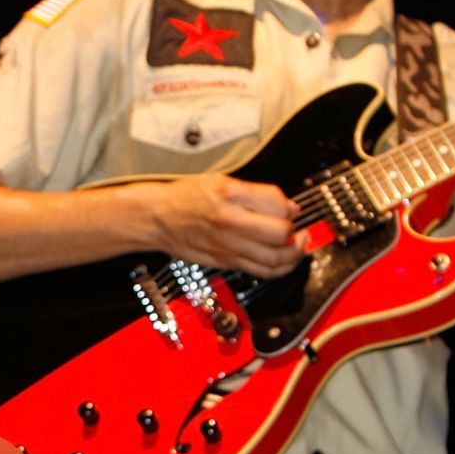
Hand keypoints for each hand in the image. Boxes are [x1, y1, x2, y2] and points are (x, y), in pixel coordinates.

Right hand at [143, 173, 304, 277]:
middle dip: (294, 230)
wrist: (156, 217)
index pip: (277, 204)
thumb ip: (256, 193)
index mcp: (229, 196)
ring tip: (298, 245)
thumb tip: (288, 207)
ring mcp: (228, 245)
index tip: (290, 207)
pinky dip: (280, 269)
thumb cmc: (185, 198)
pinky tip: (284, 260)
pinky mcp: (225, 261)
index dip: (290, 206)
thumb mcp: (220, 181)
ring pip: (275, 259)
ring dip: (294, 253)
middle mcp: (230, 222)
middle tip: (296, 227)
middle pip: (279, 234)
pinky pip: (261, 272)